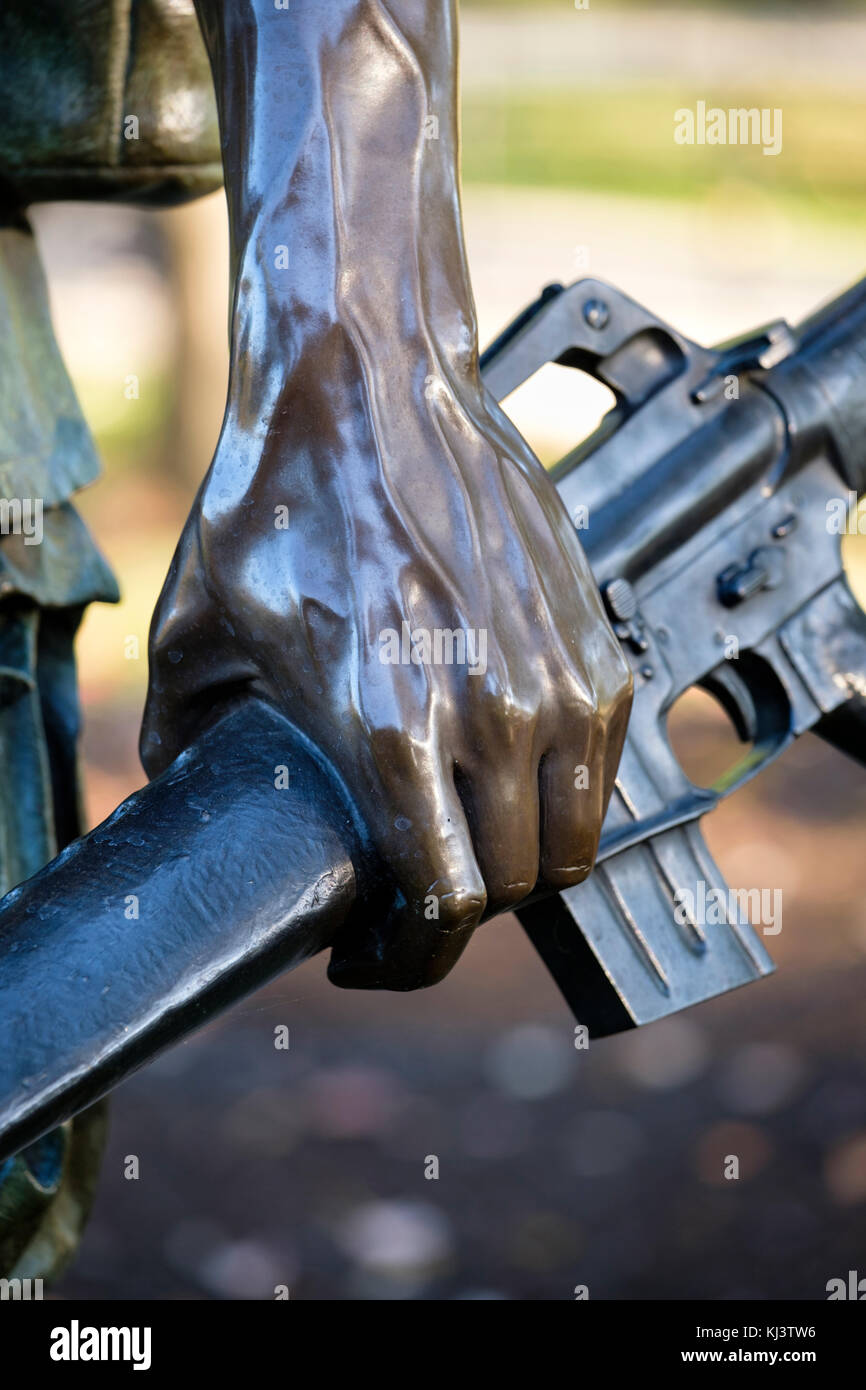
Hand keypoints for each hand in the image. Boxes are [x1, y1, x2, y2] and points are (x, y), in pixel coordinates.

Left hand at [141, 341, 630, 988]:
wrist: (373, 384)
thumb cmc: (282, 500)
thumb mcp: (197, 633)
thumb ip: (185, 739)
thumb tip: (184, 794)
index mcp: (392, 730)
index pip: (443, 905)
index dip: (408, 957)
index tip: (372, 955)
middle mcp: (494, 716)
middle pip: (515, 885)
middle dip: (460, 918)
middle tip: (412, 901)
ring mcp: (562, 681)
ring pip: (575, 838)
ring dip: (525, 864)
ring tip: (471, 846)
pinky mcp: (599, 644)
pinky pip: (602, 767)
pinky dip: (563, 796)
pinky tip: (510, 774)